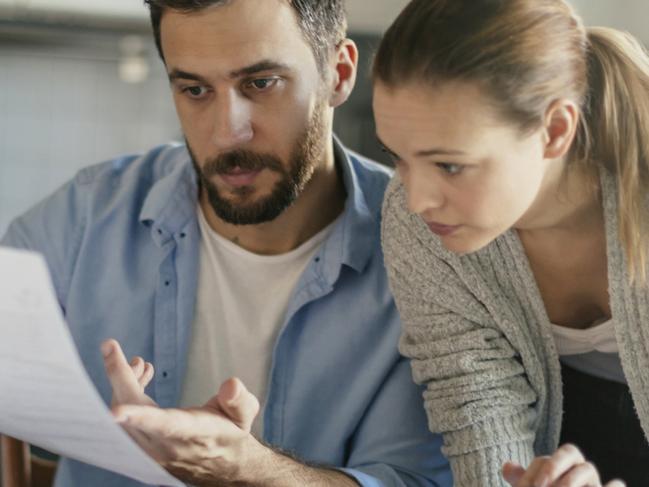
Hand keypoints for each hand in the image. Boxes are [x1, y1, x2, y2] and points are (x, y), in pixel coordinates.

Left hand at [101, 339, 262, 485]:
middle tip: (121, 351)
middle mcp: (166, 447)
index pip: (164, 426)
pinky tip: (140, 379)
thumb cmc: (232, 432)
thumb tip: (231, 385)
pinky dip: (126, 397)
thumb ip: (239, 400)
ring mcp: (151, 451)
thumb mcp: (244, 414)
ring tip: (140, 364)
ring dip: (123, 386)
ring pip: (122, 418)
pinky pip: (124, 423)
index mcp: (192, 434)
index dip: (139, 418)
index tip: (115, 412)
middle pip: (131, 414)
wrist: (224, 465)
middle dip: (121, 379)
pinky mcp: (142, 450)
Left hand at [502, 444, 625, 486]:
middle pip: (570, 451)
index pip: (544, 459)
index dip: (533, 472)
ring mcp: (593, 481)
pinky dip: (613, 486)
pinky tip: (611, 484)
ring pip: (587, 469)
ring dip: (571, 480)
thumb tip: (507, 467)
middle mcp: (578, 468)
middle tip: (540, 486)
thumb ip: (520, 479)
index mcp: (559, 463)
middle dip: (553, 466)